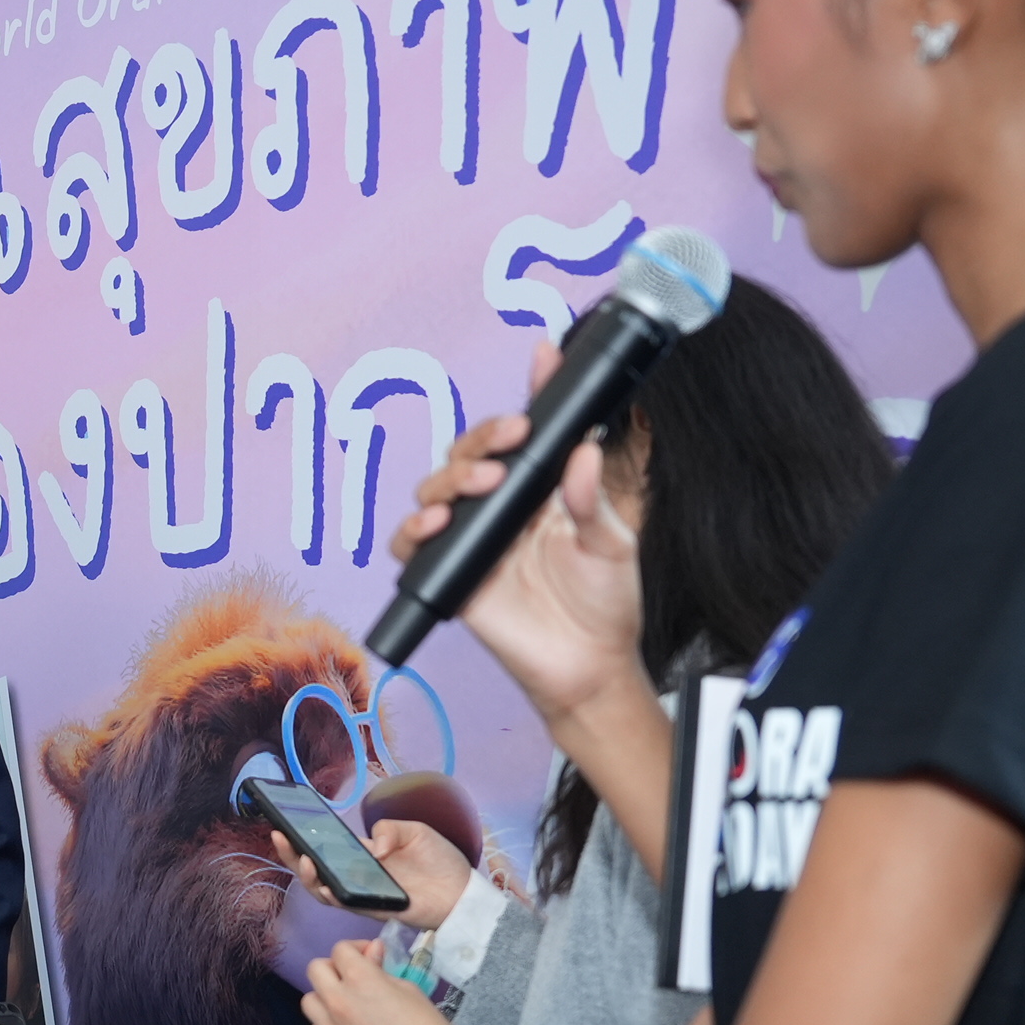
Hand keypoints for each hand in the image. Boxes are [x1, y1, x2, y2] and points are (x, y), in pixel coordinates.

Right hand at [272, 820, 477, 931]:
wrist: (462, 891)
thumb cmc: (440, 861)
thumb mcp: (415, 831)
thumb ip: (389, 829)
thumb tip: (370, 847)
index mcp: (364, 853)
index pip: (327, 846)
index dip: (304, 838)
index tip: (285, 823)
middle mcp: (357, 874)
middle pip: (315, 869)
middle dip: (293, 855)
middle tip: (280, 838)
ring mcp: (362, 892)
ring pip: (323, 890)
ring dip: (308, 877)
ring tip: (305, 861)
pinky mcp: (372, 909)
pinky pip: (344, 905)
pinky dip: (331, 895)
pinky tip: (325, 883)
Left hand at [303, 937, 454, 1024]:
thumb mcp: (407, 988)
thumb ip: (380, 968)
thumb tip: (371, 950)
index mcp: (360, 978)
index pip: (340, 949)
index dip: (355, 949)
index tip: (368, 957)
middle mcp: (338, 999)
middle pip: (316, 969)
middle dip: (334, 968)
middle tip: (351, 979)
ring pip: (308, 1001)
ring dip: (324, 998)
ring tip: (343, 1006)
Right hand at [389, 341, 646, 726]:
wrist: (590, 667)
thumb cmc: (605, 606)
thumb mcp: (611, 545)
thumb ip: (592, 499)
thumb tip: (583, 450)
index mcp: (539, 493)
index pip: (525, 437)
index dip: (529, 395)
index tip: (543, 357)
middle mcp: (500, 510)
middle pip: (469, 454)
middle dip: (482, 438)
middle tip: (510, 440)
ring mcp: (472, 540)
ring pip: (436, 490)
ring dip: (451, 477)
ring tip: (479, 483)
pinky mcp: (451, 575)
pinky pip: (413, 546)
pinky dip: (415, 531)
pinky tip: (435, 524)